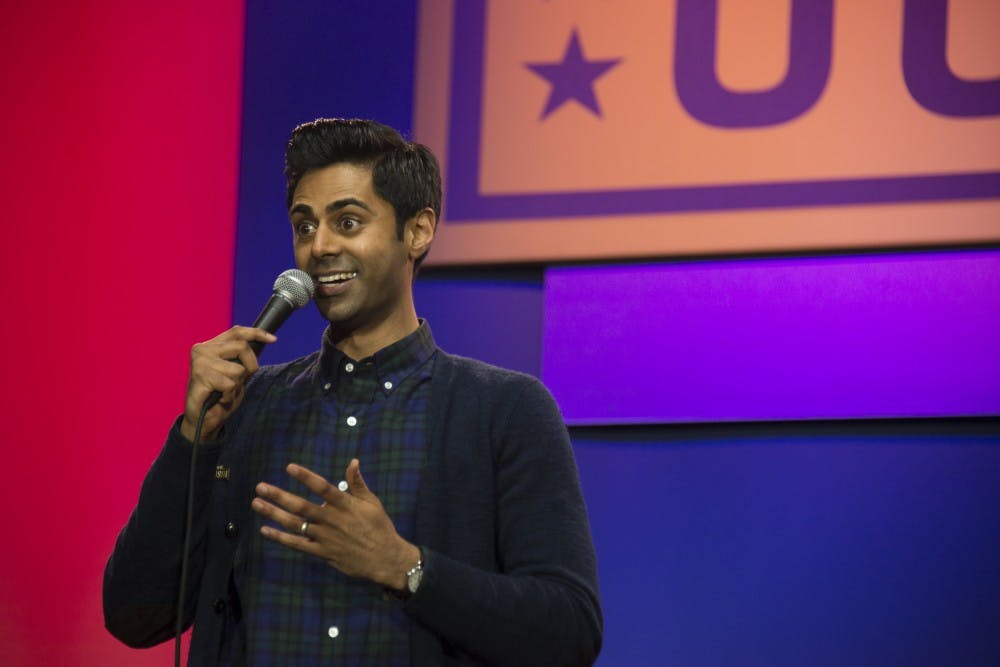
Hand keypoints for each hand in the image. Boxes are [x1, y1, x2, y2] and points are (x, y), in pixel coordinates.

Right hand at [180, 326, 275, 441]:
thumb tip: (263, 341)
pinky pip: (230, 384)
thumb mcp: (237, 373)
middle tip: (238, 382)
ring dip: (236, 385)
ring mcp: (200, 362)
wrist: (202, 419)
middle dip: (250, 367)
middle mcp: (203, 349)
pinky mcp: (200, 376)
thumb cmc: (220, 395)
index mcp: (211, 345)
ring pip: (238, 369)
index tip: (273, 340)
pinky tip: (219, 398)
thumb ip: (243, 358)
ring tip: (224, 392)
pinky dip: (229, 395)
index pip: (237, 332)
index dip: (257, 333)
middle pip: (242, 347)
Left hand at [251, 459, 419, 589]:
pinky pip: (298, 544)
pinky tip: (265, 530)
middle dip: (279, 496)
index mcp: (345, 505)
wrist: (386, 559)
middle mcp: (332, 520)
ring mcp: (325, 537)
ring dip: (274, 514)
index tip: (289, 467)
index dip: (305, 477)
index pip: (322, 487)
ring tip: (256, 503)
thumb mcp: (372, 502)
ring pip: (295, 525)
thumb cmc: (379, 527)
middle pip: (301, 506)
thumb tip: (353, 461)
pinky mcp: (322, 552)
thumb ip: (358, 483)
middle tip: (260, 487)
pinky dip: (281, 537)